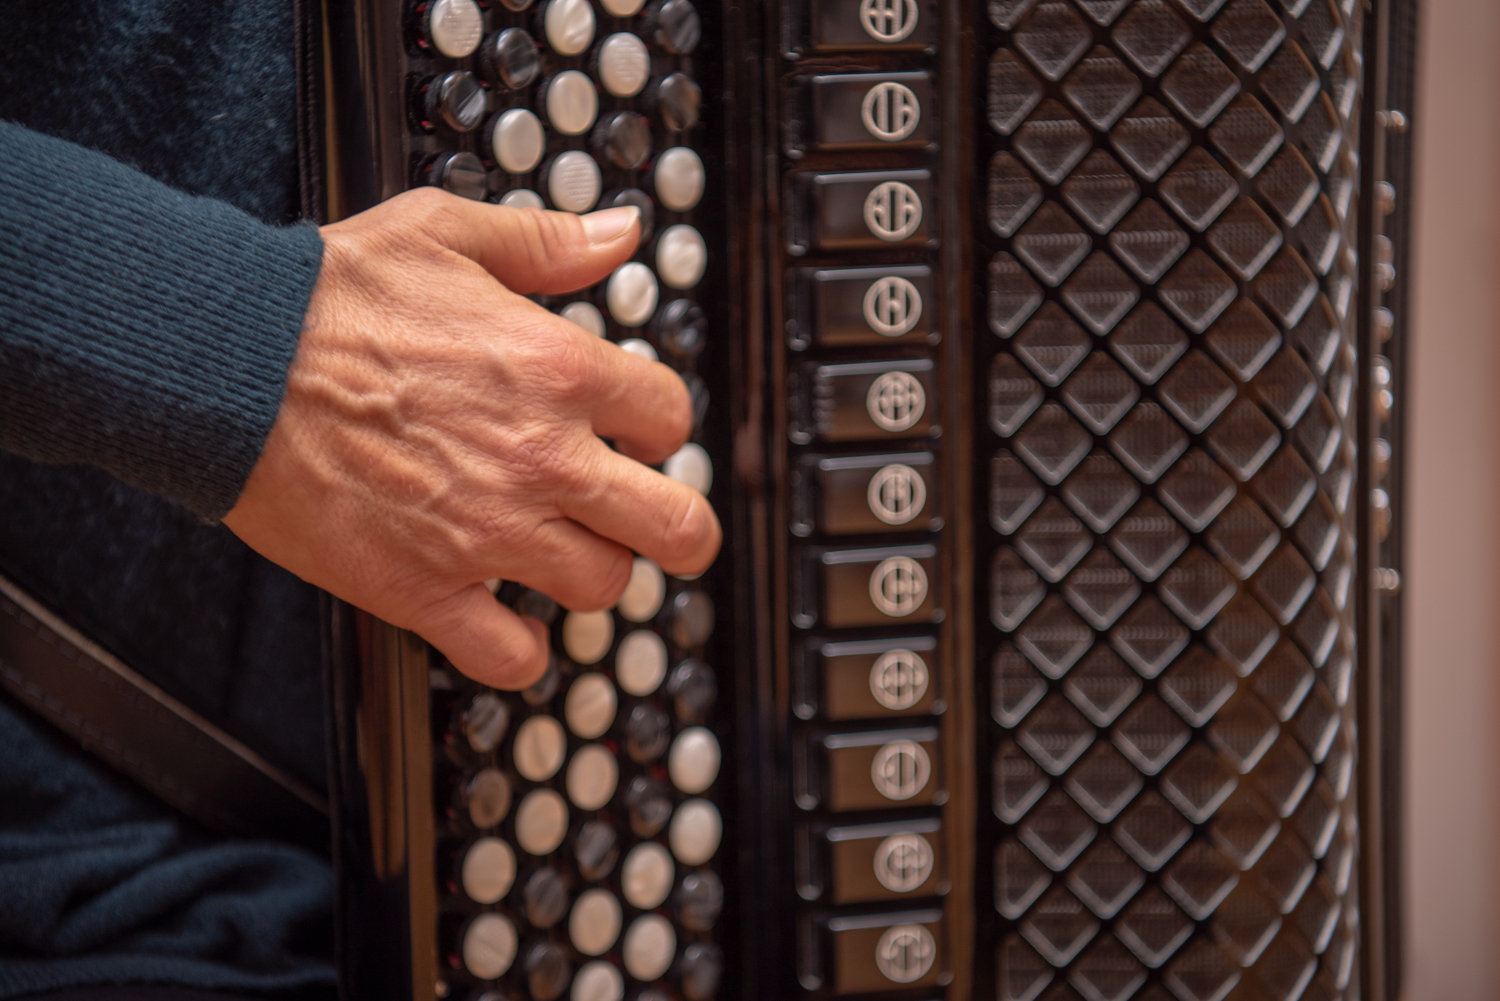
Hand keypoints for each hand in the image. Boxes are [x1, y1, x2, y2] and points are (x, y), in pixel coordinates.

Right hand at [223, 188, 720, 689]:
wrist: (228, 364)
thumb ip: (546, 243)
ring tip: (564, 554)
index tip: (638, 432)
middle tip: (663, 524)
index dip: (659, 425)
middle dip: (681, 527)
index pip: (668, 417)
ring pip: (603, 588)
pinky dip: (519, 652)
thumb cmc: (326, 298)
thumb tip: (619, 234)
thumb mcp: (446, 232)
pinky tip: (509, 624)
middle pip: (675, 525)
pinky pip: (510, 658)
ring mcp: (490, 534)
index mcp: (559, 371)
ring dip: (593, 573)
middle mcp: (544, 460)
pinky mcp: (426, 590)